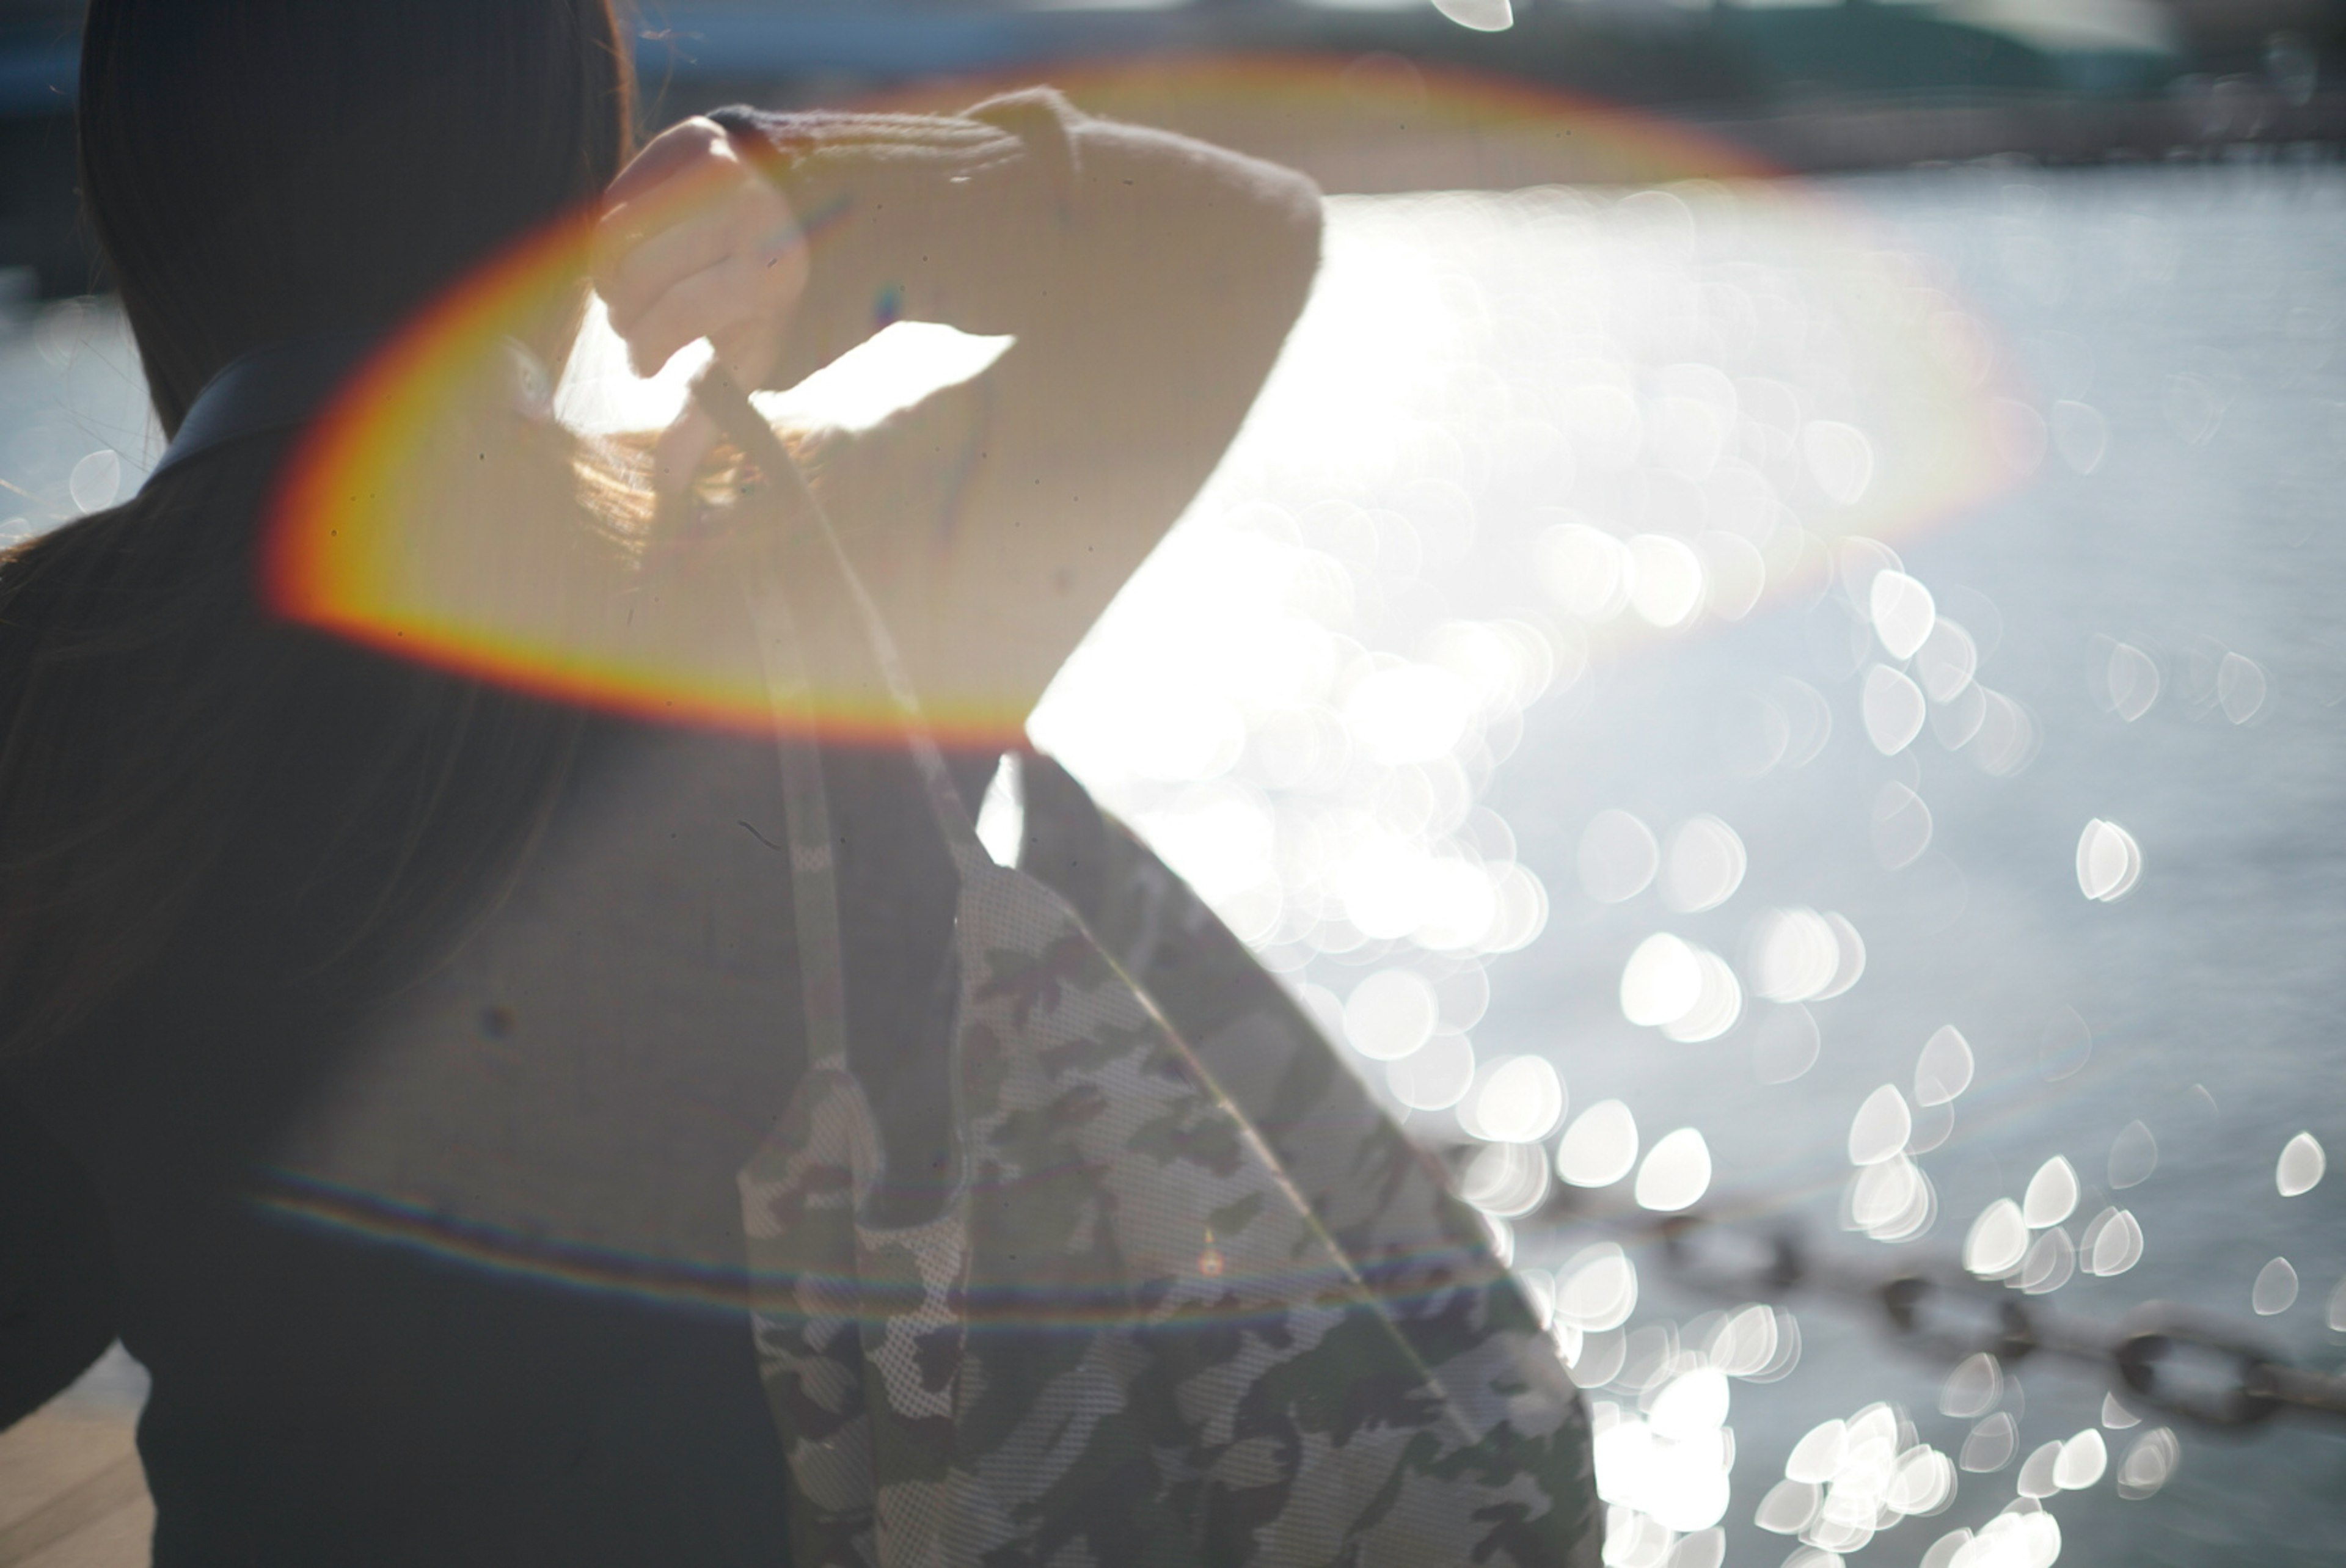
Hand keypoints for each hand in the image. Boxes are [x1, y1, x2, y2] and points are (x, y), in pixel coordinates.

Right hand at [593, 117, 808, 492]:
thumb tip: (666, 487)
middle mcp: (751, 215)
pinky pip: (614, 201)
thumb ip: (707, 416)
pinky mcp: (688, 141)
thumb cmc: (758, 297)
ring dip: (612, 280)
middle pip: (643, 276)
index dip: (650, 344)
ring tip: (633, 296)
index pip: (684, 310)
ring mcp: (720, 170)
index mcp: (773, 272)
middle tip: (638, 328)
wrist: (786, 201)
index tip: (645, 367)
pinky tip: (635, 254)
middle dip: (628, 315)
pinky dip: (611, 239)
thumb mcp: (747, 355)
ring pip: (617, 237)